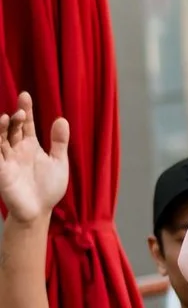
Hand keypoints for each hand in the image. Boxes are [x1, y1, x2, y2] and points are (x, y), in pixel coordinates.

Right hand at [0, 97, 70, 228]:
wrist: (39, 212)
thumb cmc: (48, 188)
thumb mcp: (58, 162)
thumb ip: (59, 142)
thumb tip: (62, 119)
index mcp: (30, 146)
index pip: (25, 124)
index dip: (25, 109)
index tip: (25, 95)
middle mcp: (16, 150)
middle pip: (11, 128)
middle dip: (14, 118)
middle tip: (21, 113)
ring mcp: (7, 160)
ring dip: (0, 128)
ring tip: (5, 118)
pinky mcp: (1, 172)